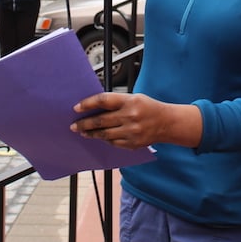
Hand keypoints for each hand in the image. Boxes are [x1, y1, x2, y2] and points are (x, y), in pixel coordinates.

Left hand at [70, 92, 201, 148]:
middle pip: (101, 120)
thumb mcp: (134, 98)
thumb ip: (116, 102)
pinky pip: (113, 142)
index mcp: (130, 101)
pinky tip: (99, 137)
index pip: (103, 101)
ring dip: (91, 133)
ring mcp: (131, 132)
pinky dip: (105, 139)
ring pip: (104, 134)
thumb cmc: (148, 107)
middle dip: (84, 123)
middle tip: (74, 125)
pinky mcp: (132, 143)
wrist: (166, 123)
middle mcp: (130, 116)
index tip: (77, 107)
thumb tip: (94, 107)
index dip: (88, 104)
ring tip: (83, 132)